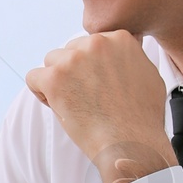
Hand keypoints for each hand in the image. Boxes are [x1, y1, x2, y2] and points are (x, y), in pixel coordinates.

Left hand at [26, 29, 175, 182]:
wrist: (131, 143)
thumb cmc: (142, 118)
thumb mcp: (149, 75)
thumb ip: (131, 58)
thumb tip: (124, 54)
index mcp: (119, 39)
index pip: (92, 44)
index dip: (92, 67)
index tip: (99, 86)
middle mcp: (96, 43)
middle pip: (71, 51)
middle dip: (74, 72)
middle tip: (85, 98)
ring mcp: (74, 59)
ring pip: (52, 62)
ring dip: (58, 80)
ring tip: (73, 103)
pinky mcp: (54, 78)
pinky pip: (33, 77)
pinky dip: (40, 93)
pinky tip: (57, 105)